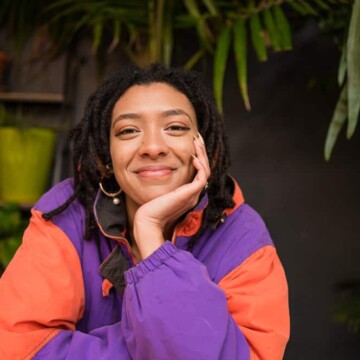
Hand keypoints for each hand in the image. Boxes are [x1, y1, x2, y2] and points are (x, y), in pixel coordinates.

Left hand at [133, 133, 209, 258]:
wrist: (148, 220)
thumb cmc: (151, 207)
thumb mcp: (161, 190)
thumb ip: (166, 181)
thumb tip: (161, 167)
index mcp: (188, 192)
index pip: (199, 171)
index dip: (198, 156)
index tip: (193, 144)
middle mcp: (193, 193)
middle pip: (204, 168)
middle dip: (202, 151)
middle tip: (198, 138)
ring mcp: (193, 194)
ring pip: (205, 171)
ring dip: (202, 155)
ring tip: (197, 142)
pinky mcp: (190, 195)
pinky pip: (202, 178)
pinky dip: (200, 166)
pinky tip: (193, 157)